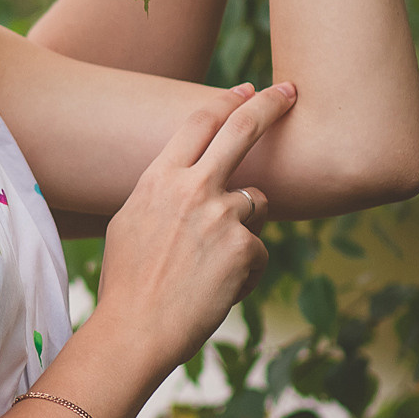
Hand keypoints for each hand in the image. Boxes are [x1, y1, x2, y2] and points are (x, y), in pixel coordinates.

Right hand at [93, 80, 296, 374]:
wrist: (136, 328)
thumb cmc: (128, 280)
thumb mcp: (131, 221)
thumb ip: (165, 193)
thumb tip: (191, 178)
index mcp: (158, 178)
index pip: (199, 122)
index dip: (226, 101)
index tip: (246, 89)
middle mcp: (192, 188)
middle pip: (241, 130)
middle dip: (269, 104)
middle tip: (290, 89)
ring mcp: (221, 216)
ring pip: (257, 202)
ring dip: (245, 227)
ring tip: (208, 265)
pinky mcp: (245, 247)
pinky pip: (259, 248)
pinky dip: (244, 269)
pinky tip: (216, 288)